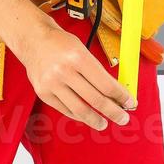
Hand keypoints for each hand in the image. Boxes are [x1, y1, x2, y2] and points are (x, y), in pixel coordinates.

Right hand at [15, 16, 136, 129]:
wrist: (33, 40)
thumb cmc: (61, 43)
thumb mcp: (83, 50)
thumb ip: (97, 71)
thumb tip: (115, 92)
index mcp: (78, 58)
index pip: (105, 84)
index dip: (120, 96)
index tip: (130, 102)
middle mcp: (64, 72)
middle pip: (95, 99)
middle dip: (113, 111)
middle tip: (123, 118)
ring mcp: (52, 84)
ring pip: (79, 110)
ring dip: (95, 120)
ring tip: (104, 123)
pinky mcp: (43, 93)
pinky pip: (65, 110)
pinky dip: (78, 116)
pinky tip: (86, 117)